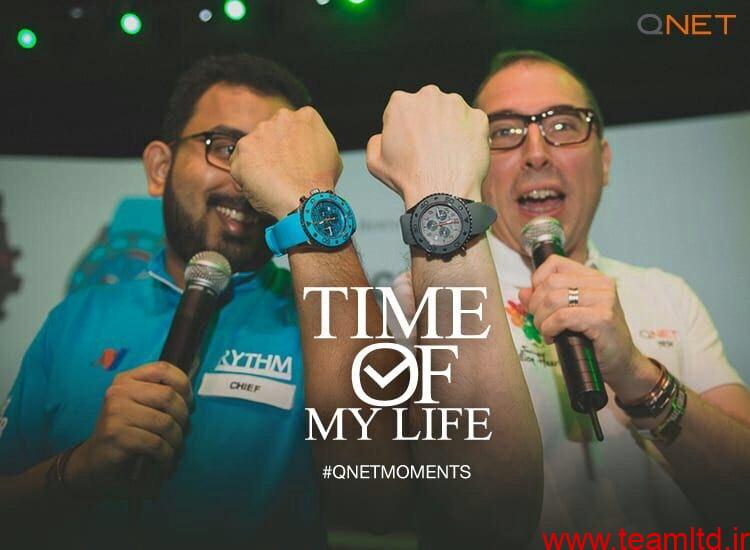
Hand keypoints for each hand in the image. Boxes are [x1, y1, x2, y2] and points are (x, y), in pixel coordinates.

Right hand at [65, 361, 192, 496]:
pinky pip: (156, 443)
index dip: (184, 385)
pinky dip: (167, 456)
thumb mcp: (140, 407)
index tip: (189, 404)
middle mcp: (119, 391)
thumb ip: (160, 396)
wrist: (94, 461)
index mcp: (127, 379)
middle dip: (183, 417)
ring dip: (177, 440)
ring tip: (175, 450)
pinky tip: (165, 462)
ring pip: (165, 422)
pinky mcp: (116, 435)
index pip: (163, 369)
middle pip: (168, 396)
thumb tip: (192, 399)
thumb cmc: (125, 432)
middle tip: (183, 432)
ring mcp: (116, 412)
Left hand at [229, 107, 342, 219]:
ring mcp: (261, 131)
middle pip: (272, 132)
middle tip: (281, 171)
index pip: (293, 126)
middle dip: (273, 149)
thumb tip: (307, 146)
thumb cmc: (321, 182)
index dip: (292, 145)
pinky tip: (260, 185)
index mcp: (306, 115)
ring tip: (271, 181)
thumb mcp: (331, 154)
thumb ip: (315, 141)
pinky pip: (239, 161)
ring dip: (259, 161)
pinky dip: (245, 174)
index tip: (294, 160)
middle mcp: (282, 117)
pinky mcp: (244, 148)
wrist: (305, 200)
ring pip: (254, 146)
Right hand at [366, 85, 489, 207]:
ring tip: (446, 155)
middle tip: (430, 149)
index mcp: (401, 102)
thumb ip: (375, 141)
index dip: (405, 128)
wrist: (442, 193)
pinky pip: (473, 125)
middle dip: (429, 123)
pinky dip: (469, 137)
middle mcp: (430, 95)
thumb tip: (383, 135)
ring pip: (452, 113)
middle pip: (429, 106)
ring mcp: (457, 105)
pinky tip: (461, 155)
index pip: (403, 109)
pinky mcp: (478, 117)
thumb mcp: (375, 162)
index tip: (410, 144)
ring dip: (450, 127)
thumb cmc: (407, 179)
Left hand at [518, 255, 659, 400]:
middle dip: (536, 305)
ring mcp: (604, 299)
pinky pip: (562, 317)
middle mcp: (601, 283)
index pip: (555, 262)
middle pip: (550, 282)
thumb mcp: (568, 313)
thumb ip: (545, 299)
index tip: (537, 302)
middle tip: (540, 322)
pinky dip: (550, 328)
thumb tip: (523, 292)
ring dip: (541, 319)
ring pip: (553, 299)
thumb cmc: (593, 337)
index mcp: (592, 276)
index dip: (537, 281)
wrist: (621, 361)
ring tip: (546, 331)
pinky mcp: (602, 318)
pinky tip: (553, 337)